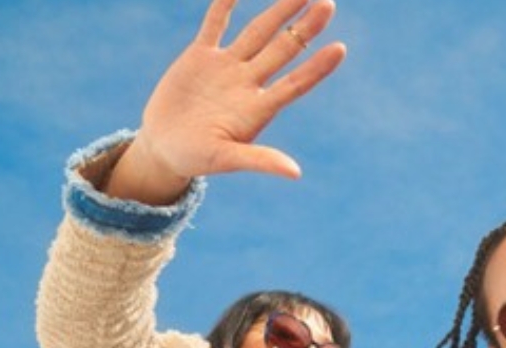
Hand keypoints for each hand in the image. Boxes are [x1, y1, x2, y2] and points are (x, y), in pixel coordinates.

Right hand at [105, 0, 345, 203]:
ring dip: (280, 10)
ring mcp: (226, 67)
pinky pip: (216, 22)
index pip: (295, 84)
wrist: (165, 148)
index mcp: (258, 109)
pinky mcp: (200, 56)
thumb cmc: (197, 159)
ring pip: (258, 32)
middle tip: (329, 4)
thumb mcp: (227, 159)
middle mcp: (247, 84)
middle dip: (305, 27)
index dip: (317, 68)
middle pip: (284, 50)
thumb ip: (260, 160)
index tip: (340, 49)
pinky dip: (226, 3)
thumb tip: (295, 173)